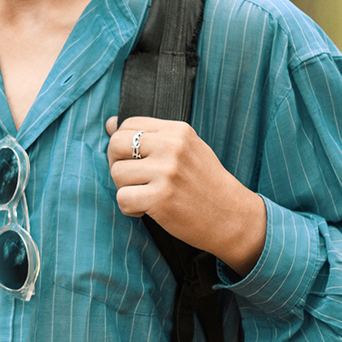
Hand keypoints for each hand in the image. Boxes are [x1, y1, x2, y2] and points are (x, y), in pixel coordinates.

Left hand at [104, 116, 265, 276]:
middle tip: (132, 180)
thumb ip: (151, 137)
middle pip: (116, 145)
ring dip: (125, 189)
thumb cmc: (206, 184)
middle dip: (116, 164)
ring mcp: (166, 171)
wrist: (232, 217)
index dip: (123, 145)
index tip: (135, 162)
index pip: (129, 125)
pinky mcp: (160, 197)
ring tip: (145, 196)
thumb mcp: (186, 150)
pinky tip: (147, 210)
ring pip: (117, 173)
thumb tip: (109, 124)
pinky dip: (130, 208)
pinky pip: (122, 198)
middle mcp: (172, 146)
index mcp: (178, 130)